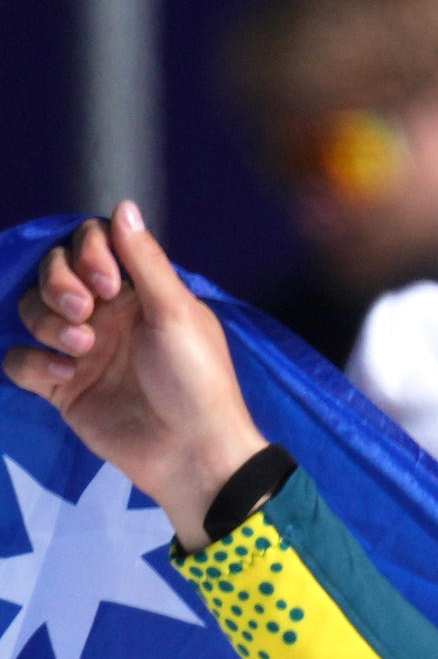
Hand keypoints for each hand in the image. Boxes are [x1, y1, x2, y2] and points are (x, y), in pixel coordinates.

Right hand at [7, 204, 263, 545]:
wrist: (191, 452)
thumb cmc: (196, 379)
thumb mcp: (178, 314)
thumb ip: (144, 261)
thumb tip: (122, 206)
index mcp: (137, 292)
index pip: (90, 246)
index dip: (87, 253)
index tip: (107, 282)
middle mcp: (105, 314)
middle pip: (52, 273)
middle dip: (59, 284)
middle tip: (85, 311)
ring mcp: (79, 349)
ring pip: (31, 312)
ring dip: (48, 322)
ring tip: (81, 348)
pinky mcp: (59, 386)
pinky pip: (19, 359)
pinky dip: (33, 362)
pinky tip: (63, 376)